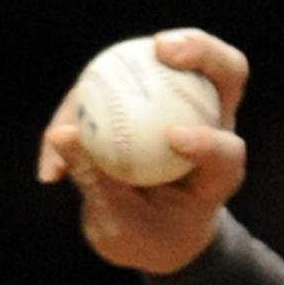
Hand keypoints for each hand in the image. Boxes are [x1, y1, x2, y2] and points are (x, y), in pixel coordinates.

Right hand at [36, 28, 249, 274]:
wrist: (145, 229)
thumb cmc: (145, 235)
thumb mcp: (122, 230)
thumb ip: (99, 186)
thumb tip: (65, 134)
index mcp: (218, 173)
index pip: (227, 152)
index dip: (208, 142)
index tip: (174, 141)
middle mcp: (210, 127)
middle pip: (225, 71)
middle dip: (201, 50)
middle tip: (161, 49)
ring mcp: (182, 104)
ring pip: (170, 60)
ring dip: (133, 56)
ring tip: (93, 77)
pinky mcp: (148, 94)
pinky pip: (116, 81)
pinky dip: (83, 102)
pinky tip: (56, 136)